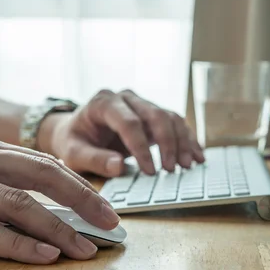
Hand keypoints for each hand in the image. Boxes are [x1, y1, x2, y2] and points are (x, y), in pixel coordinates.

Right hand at [0, 131, 119, 263]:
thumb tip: (38, 202)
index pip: (41, 161)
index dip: (77, 183)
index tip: (102, 204)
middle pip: (41, 174)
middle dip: (83, 199)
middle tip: (111, 221)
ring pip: (19, 203)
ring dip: (59, 228)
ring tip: (86, 248)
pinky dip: (20, 244)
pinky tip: (45, 255)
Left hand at [39, 89, 204, 176]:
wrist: (76, 131)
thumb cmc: (74, 141)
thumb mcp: (74, 153)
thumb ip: (95, 159)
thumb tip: (120, 167)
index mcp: (103, 103)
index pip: (128, 122)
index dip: (141, 147)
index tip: (151, 171)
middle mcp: (125, 98)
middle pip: (155, 114)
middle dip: (168, 143)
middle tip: (173, 169)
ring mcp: (140, 104)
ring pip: (169, 117)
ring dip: (182, 141)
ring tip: (189, 165)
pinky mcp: (151, 114)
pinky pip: (174, 123)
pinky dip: (187, 139)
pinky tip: (196, 156)